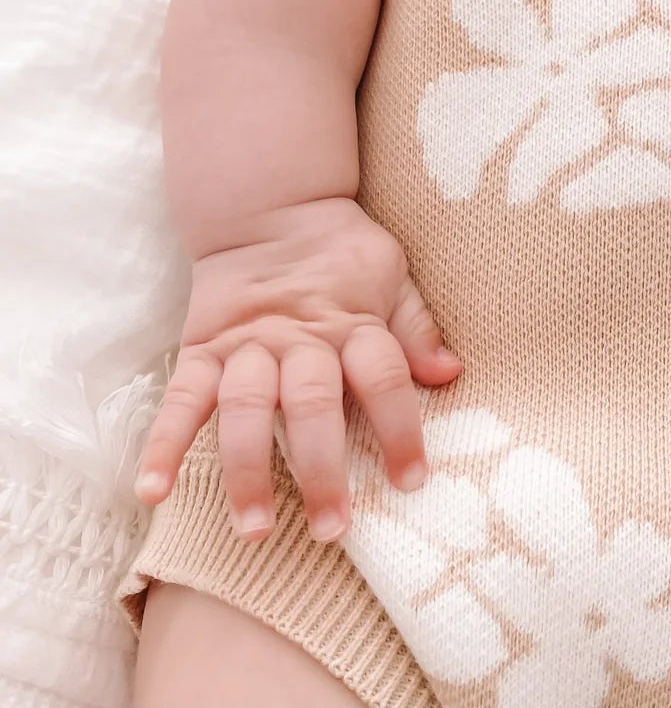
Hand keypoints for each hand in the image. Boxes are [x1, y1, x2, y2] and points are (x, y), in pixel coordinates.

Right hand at [132, 196, 462, 544]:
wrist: (271, 208)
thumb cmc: (341, 252)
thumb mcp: (391, 275)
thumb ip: (415, 327)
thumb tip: (450, 374)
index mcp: (352, 323)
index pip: (383, 377)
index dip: (401, 429)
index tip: (411, 481)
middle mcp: (299, 339)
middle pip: (313, 403)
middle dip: (322, 468)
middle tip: (331, 528)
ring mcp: (246, 346)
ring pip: (246, 408)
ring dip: (248, 469)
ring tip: (254, 529)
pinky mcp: (202, 350)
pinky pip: (180, 399)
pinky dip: (163, 443)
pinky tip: (153, 491)